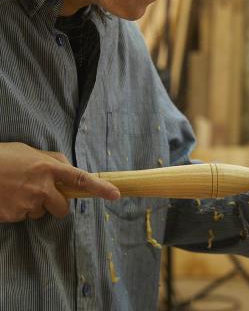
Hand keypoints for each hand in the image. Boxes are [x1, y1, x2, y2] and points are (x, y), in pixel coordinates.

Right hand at [0, 142, 119, 222]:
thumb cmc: (2, 157)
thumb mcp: (29, 152)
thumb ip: (52, 160)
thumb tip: (68, 166)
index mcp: (48, 168)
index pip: (81, 179)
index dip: (100, 188)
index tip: (115, 195)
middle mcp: (41, 187)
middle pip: (63, 208)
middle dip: (57, 205)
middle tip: (43, 195)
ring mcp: (27, 203)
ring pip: (40, 213)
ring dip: (33, 206)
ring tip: (16, 191)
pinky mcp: (13, 215)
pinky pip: (22, 217)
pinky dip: (16, 210)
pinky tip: (6, 198)